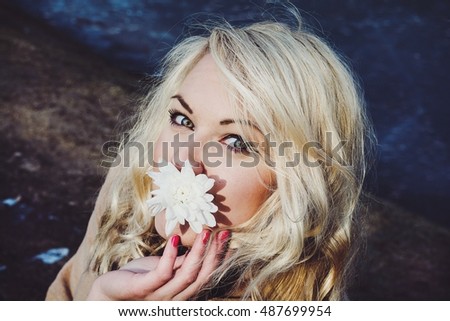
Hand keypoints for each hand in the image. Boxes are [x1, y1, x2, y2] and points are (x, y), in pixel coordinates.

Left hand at [86, 229, 229, 299]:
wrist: (109, 292)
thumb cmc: (138, 278)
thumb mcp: (164, 268)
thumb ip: (182, 262)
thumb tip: (202, 245)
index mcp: (182, 292)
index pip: (206, 276)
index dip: (220, 260)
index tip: (230, 240)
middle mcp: (174, 297)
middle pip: (201, 277)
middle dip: (215, 254)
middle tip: (224, 232)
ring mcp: (159, 296)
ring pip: (186, 276)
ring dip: (199, 252)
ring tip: (206, 232)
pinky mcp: (143, 290)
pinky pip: (161, 274)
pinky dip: (170, 255)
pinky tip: (175, 238)